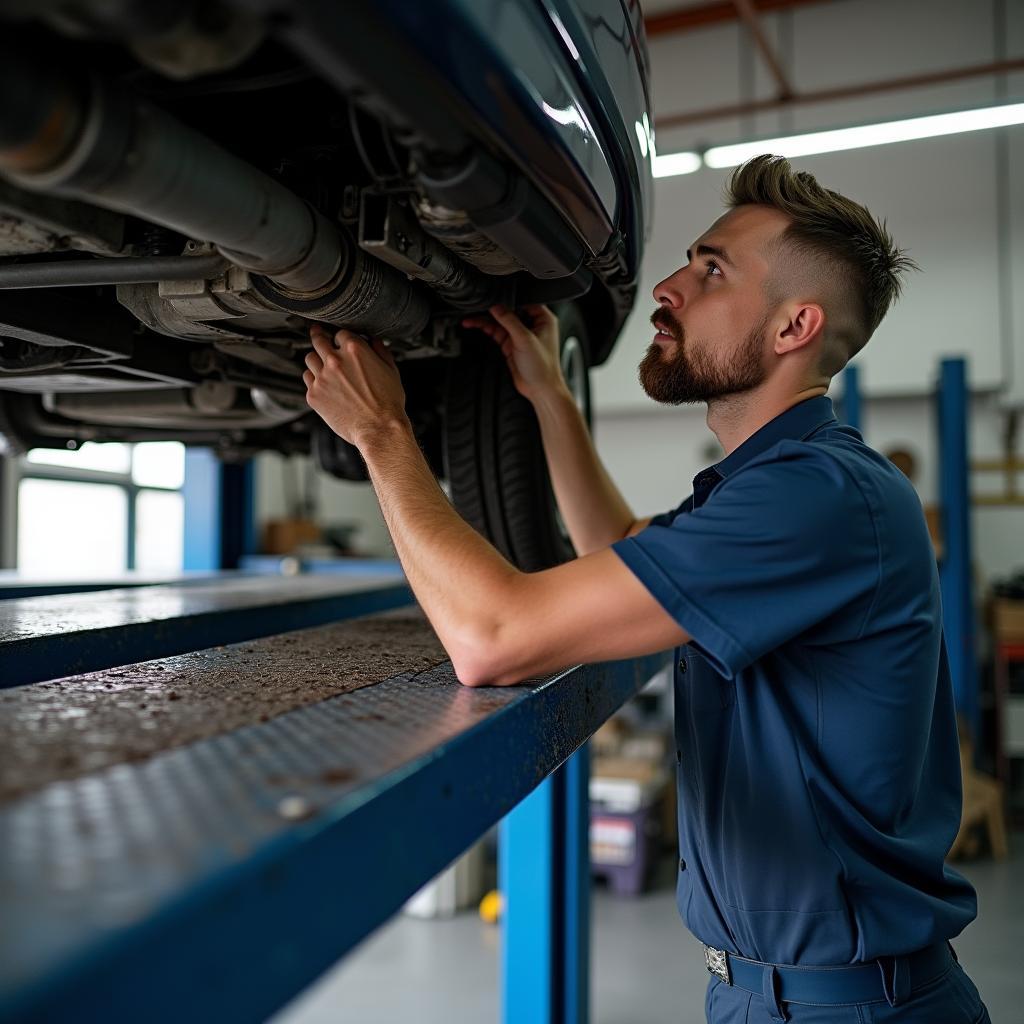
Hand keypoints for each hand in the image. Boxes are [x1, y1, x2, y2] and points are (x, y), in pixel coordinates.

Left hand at [303, 324, 409, 447]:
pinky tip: (324, 384)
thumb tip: (374, 341)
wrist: (379, 428)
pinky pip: (307, 379)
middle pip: (318, 340)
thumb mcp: (391, 370)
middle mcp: (335, 361)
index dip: (341, 337)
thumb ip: (380, 350)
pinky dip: (314, 379)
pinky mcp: (314, 394)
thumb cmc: (387, 403)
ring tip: (323, 365)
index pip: (340, 333)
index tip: (340, 340)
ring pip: (309, 358)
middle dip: (320, 337)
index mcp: (354, 350)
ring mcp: (322, 378)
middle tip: (318, 335)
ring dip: (317, 359)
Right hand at [461, 304, 564, 402]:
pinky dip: (486, 328)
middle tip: (478, 307)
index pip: (524, 301)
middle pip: (510, 310)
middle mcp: (533, 325)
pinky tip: (475, 324)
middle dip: (493, 309)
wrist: (540, 390)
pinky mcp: (511, 344)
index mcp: (544, 319)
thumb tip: (497, 306)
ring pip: (500, 321)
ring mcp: (521, 335)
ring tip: (470, 318)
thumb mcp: (525, 339)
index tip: (494, 298)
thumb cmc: (543, 368)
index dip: (509, 299)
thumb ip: (510, 321)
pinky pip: (497, 332)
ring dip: (486, 320)